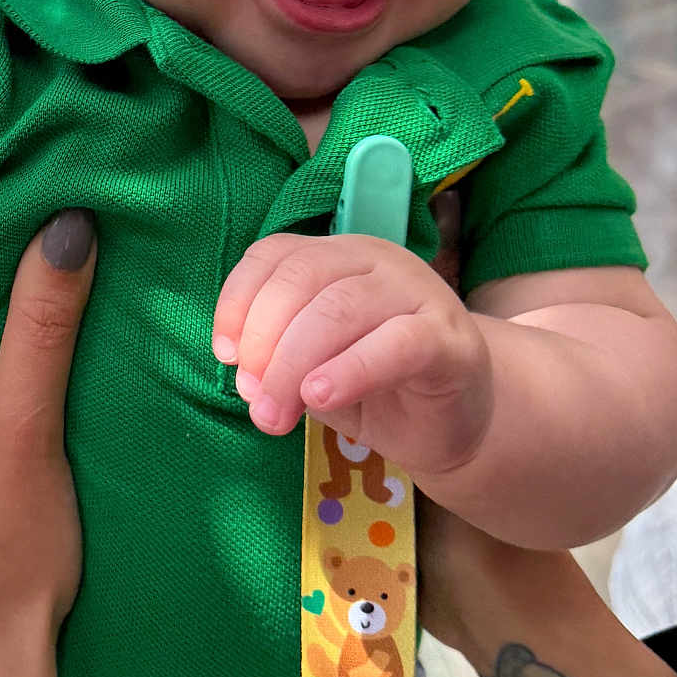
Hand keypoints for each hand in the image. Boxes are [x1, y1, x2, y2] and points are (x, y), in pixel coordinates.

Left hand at [212, 233, 492, 477]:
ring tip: (275, 414)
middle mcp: (374, 260)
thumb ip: (276, 362)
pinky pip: (395, 344)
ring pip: (339, 309)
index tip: (224, 355)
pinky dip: (350, 369)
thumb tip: (246, 378)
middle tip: (253, 401)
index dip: (238, 301)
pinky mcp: (449, 338)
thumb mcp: (309, 367)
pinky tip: (320, 395)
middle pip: (301, 280)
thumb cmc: (371, 385)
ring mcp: (417, 292)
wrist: (452, 420)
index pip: (273, 255)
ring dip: (293, 365)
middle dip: (263, 343)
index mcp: (335, 256)